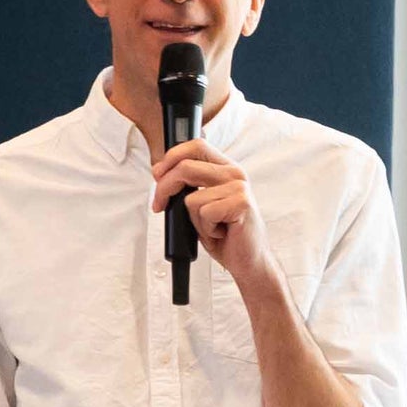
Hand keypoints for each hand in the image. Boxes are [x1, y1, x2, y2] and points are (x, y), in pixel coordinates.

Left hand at [148, 139, 271, 289]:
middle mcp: (235, 173)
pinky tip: (221, 232)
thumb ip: (189, 185)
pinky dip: (206, 229)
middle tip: (160, 205)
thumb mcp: (202, 203)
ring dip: (194, 220)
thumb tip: (161, 175)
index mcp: (226, 168)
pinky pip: (204, 213)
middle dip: (164, 188)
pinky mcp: (241, 204)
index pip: (196, 145)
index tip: (157, 175)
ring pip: (192, 198)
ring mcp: (239, 188)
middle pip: (186, 166)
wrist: (249, 260)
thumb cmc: (226, 234)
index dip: (171, 156)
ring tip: (211, 227)